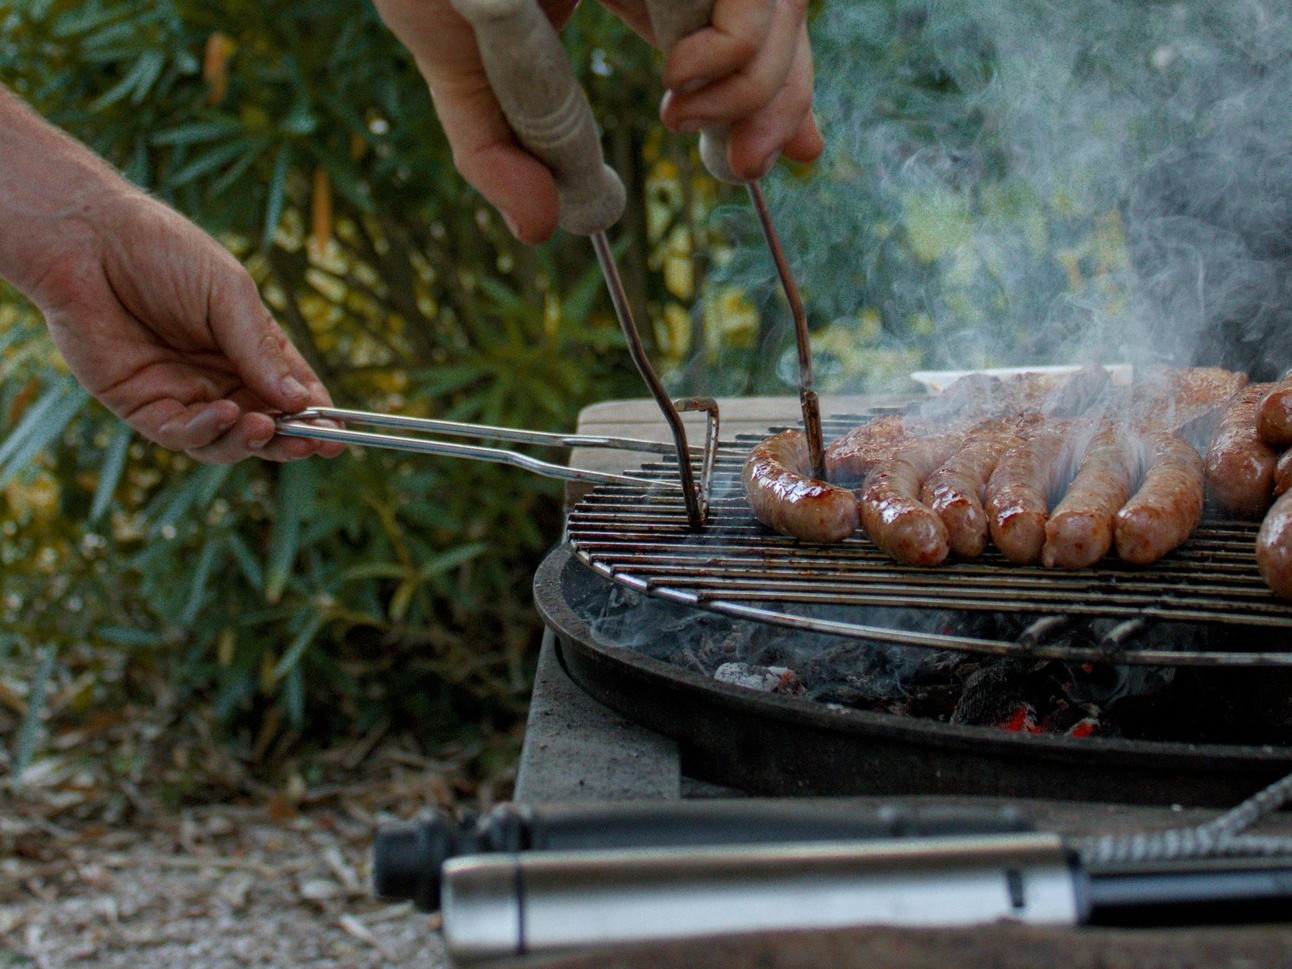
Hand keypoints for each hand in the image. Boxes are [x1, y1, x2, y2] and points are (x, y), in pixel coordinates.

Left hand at [0, 88, 341, 463]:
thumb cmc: (163, 252)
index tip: (340, 436)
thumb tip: (300, 401)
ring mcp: (181, 394)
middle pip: (265, 425)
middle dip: (291, 439)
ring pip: (225, 440)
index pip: (291, 392)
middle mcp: (219, 377)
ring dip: (250, 441)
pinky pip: (181, 435)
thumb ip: (259, 349)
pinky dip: (207, 432)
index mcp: (248, 347)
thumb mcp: (228, 294)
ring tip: (265, 427)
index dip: (317, 416)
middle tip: (315, 445)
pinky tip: (224, 414)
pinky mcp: (141, 406)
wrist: (87, 240)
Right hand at [372, 0, 821, 242]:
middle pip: (769, 23)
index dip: (749, 101)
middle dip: (775, 103)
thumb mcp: (452, 55)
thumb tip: (537, 230)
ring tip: (685, 124)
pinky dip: (739, 44)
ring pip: (776, 7)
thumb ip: (494, 142)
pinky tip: (683, 76)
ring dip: (757, 89)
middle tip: (752, 167)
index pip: (716, 39)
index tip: (747, 160)